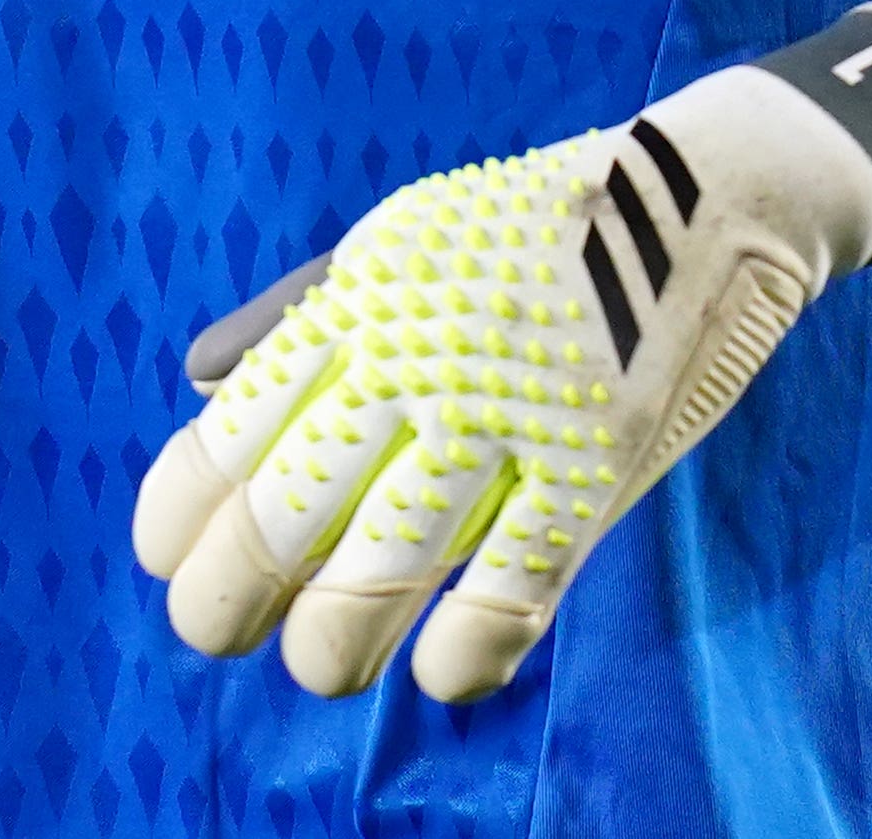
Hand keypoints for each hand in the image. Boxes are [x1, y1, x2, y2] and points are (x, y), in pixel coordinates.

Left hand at [130, 66, 871, 702]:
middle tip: (213, 630)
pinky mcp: (594, 467)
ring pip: (384, 566)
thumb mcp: (398, 242)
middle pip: (286, 509)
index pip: (233, 428)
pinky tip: (438, 673)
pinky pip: (513, 588)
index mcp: (359, 304)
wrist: (707, 196)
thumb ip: (298, 317)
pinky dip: (466, 650)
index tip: (164, 558)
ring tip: (315, 664)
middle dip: (228, 595)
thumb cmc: (532, 230)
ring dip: (331, 640)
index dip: (183, 512)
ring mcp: (505, 418)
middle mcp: (414, 361)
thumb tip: (196, 380)